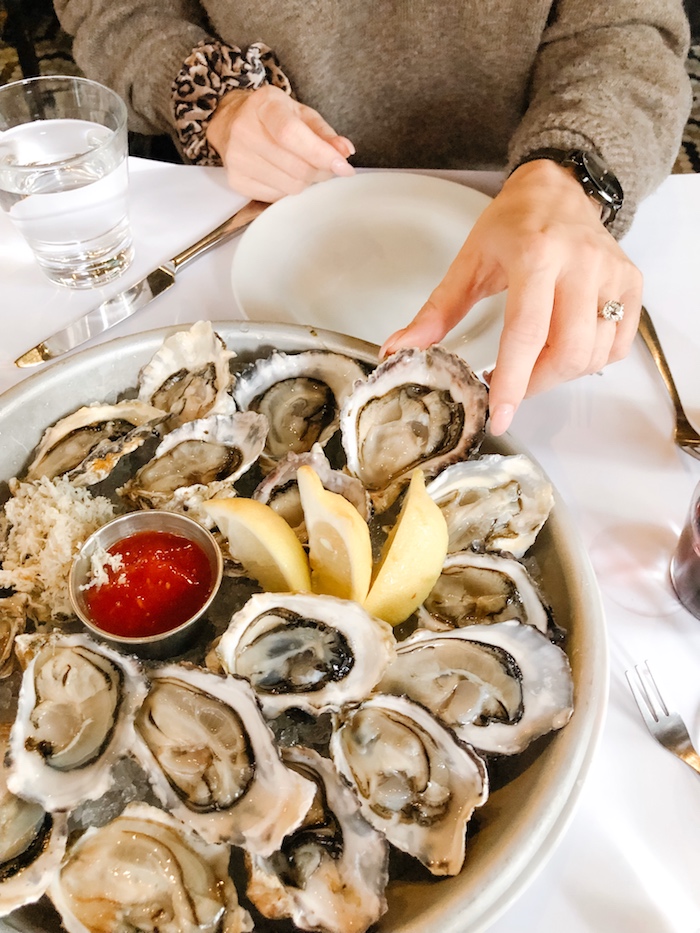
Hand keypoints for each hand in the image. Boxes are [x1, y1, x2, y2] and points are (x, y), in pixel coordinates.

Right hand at [206, 84, 354, 200]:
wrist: (231, 122)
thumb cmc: (272, 117)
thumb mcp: (300, 114)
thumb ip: (324, 133)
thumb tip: (345, 152)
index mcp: (264, 106)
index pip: (291, 134)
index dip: (320, 154)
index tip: (343, 167)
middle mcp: (244, 131)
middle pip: (296, 167)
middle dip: (320, 171)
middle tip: (324, 165)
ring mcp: (237, 159)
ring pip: (290, 186)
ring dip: (306, 181)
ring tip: (303, 167)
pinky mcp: (236, 181)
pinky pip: (277, 196)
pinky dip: (288, 189)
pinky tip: (284, 174)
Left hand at [380, 159, 642, 434]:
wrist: (560, 187)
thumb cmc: (513, 224)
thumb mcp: (469, 261)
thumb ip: (437, 311)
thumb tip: (399, 351)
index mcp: (536, 255)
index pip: (526, 332)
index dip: (514, 382)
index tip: (499, 416)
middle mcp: (581, 263)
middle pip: (568, 351)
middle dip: (535, 385)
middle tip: (511, 388)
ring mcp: (612, 274)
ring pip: (594, 354)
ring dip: (559, 375)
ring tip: (534, 364)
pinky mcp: (631, 284)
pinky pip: (616, 346)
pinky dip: (589, 361)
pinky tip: (564, 348)